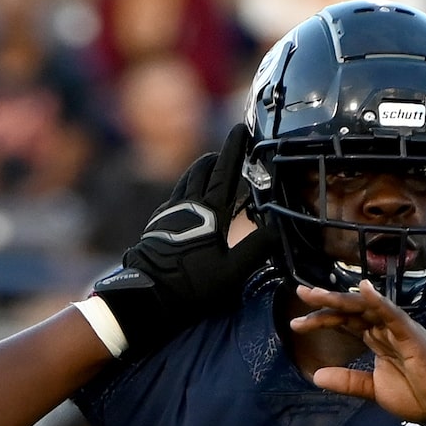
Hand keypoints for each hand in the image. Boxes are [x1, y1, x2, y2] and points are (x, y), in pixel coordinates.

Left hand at [91, 124, 275, 355]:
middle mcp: (188, 206)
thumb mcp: (232, 273)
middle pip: (202, 171)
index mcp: (209, 213)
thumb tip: (278, 228)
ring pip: (187, 182)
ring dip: (201, 172)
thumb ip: (256, 248)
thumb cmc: (192, 286)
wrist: (148, 296)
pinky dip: (188, 190)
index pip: (224, 172)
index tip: (241, 129)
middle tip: (229, 153)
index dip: (234, 150)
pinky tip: (189, 200)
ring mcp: (170, 214)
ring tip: (211, 170)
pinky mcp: (158, 225)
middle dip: (217, 159)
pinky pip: (176, 198)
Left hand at [290, 280, 425, 422]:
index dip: (323, 320)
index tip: (297, 323)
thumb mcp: (374, 390)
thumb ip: (348, 381)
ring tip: (316, 294)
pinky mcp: (412, 334)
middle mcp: (386, 330)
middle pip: (351, 311)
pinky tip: (364, 290)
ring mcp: (399, 330)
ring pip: (366, 308)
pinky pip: (393, 314)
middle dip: (325, 303)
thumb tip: (317, 375)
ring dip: (341, 300)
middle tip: (300, 293)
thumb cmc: (419, 396)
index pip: (346, 324)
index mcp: (378, 341)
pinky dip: (378, 301)